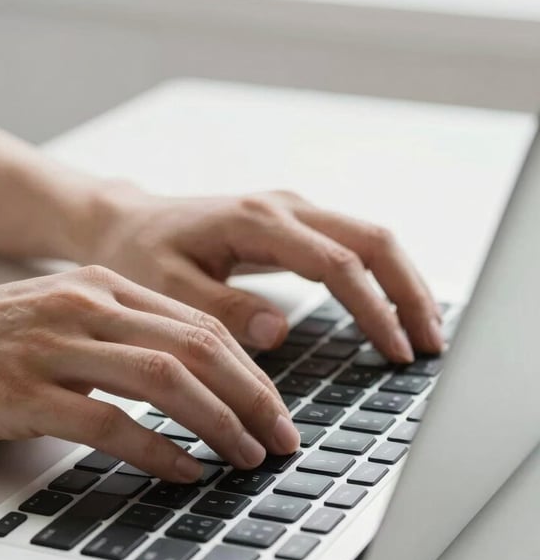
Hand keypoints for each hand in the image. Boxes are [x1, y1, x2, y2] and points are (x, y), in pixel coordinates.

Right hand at [0, 266, 299, 480]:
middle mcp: (84, 306)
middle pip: (196, 347)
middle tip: (280, 438)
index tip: (275, 408)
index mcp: (100, 286)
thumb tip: (182, 382)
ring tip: (247, 457)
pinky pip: (109, 421)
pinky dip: (156, 449)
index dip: (248, 370)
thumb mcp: (54, 318)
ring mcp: (53, 346)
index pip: (198, 324)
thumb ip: (114, 338)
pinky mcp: (23, 391)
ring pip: (165, 379)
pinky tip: (183, 470)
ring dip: (218, 422)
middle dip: (252, 397)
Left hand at [86, 185, 442, 360]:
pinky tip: (389, 310)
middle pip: (372, 241)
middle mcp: (283, 207)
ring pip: (369, 239)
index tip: (397, 352)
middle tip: (432, 345)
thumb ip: (222, 308)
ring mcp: (290, 210)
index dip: (374, 309)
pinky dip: (379, 277)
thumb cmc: (140, 255)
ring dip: (402, 283)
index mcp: (256, 221)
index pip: (337, 263)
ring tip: (425, 333)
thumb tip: (280, 330)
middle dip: (408, 293)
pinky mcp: (290, 223)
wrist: (127, 225)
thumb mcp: (167, 286)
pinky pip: (350, 245)